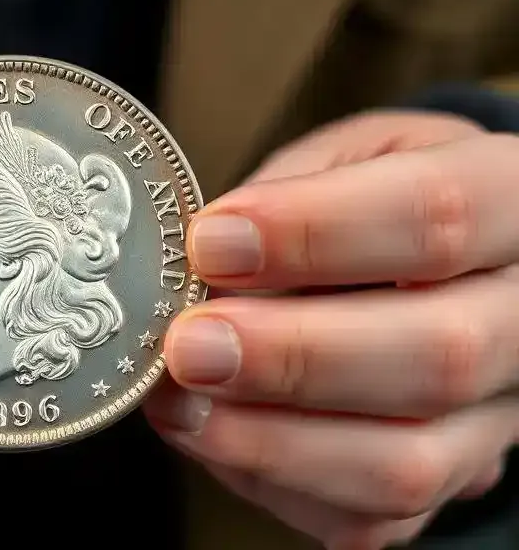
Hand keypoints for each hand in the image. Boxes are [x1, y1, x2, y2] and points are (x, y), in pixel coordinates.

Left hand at [144, 111, 518, 548]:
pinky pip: (372, 516)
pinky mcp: (449, 480)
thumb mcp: (352, 153)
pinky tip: (216, 435)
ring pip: (410, 462)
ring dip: (272, 441)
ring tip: (180, 402)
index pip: (437, 214)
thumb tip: (210, 260)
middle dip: (293, 357)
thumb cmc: (381, 198)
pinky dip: (276, 483)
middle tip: (190, 345)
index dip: (313, 232)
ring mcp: (499, 415)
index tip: (212, 243)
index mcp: (514, 202)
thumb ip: (293, 190)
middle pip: (440, 356)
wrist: (445, 264)